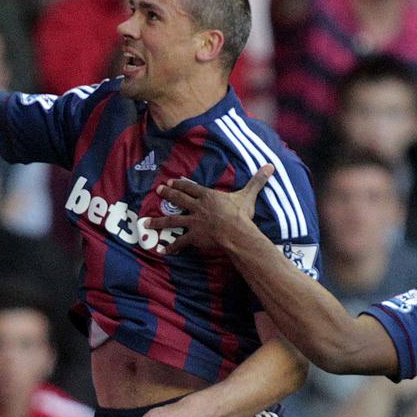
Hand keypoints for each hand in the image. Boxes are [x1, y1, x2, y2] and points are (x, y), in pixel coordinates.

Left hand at [145, 164, 273, 252]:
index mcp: (208, 196)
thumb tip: (270, 166)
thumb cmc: (241, 214)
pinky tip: (163, 250)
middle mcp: (197, 207)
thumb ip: (257, 181)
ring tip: (146, 222)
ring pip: (172, 220)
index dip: (181, 184)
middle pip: (179, 199)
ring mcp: (194, 222)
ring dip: (159, 221)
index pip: (191, 187)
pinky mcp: (194, 237)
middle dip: (167, 194)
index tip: (171, 181)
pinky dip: (172, 247)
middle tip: (158, 191)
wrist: (235, 231)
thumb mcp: (248, 195)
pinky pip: (180, 242)